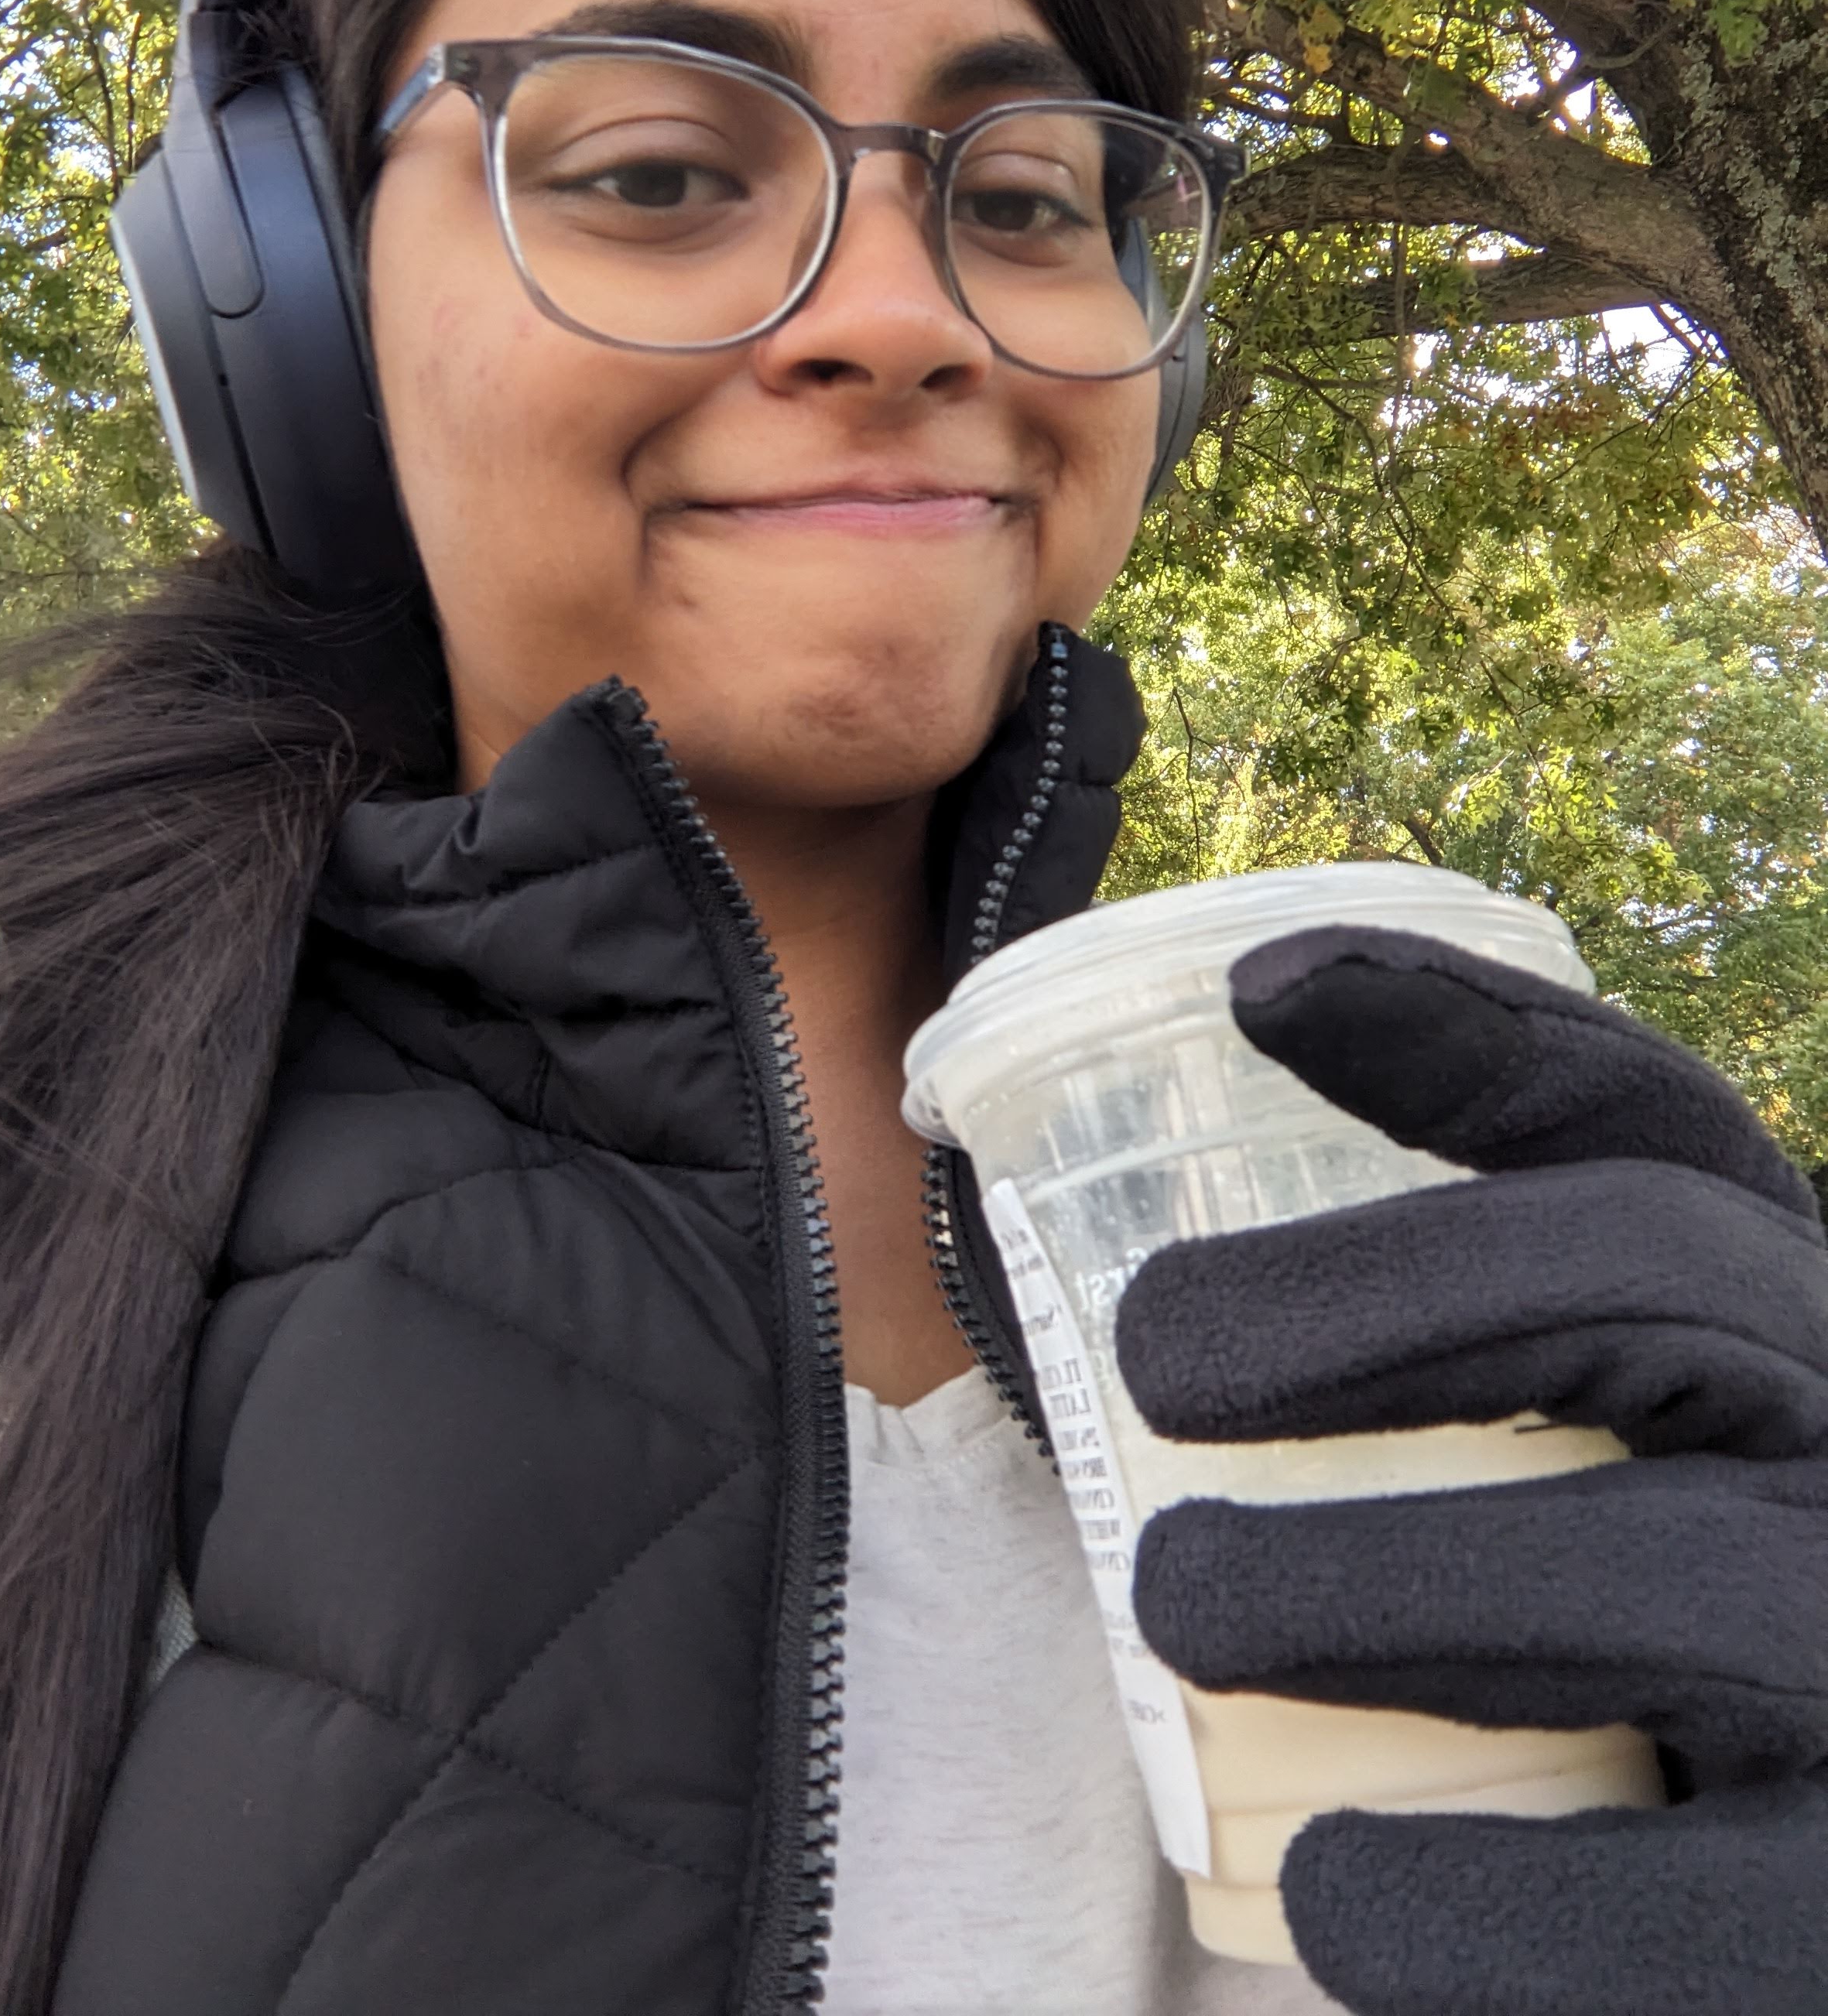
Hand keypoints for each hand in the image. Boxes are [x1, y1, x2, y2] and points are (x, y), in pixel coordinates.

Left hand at [1111, 923, 1827, 2015]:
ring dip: (1385, 1576)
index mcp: (1799, 1326)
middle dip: (1389, 1295)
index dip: (1468, 1029)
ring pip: (1668, 1577)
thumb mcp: (1594, 1448)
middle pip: (1660, 1287)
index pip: (1657, 1122)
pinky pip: (1679, 1917)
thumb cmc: (1643, 1660)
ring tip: (1185, 1599)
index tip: (1252, 992)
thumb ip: (1459, 1347)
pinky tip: (1334, 1890)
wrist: (1787, 1914)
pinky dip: (1480, 1897)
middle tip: (1155, 1348)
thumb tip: (1147, 1242)